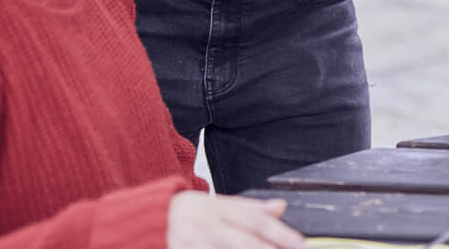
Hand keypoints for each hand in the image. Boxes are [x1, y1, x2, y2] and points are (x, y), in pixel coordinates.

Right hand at [166, 192, 303, 248]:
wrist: (149, 222)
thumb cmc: (189, 214)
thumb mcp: (217, 204)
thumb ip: (248, 208)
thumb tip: (280, 207)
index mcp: (216, 208)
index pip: (253, 219)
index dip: (279, 232)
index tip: (299, 244)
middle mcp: (205, 227)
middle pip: (243, 242)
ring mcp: (193, 246)